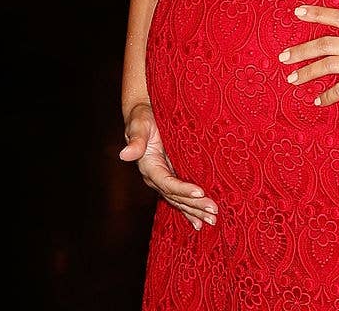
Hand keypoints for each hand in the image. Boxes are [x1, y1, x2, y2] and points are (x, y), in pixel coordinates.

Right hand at [120, 102, 217, 229]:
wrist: (144, 115)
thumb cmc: (143, 117)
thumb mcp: (139, 124)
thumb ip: (136, 139)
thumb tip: (125, 154)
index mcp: (148, 167)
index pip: (166, 182)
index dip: (182, 189)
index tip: (200, 192)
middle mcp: (155, 177)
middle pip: (176, 196)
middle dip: (195, 205)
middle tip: (214, 212)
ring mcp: (163, 179)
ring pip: (179, 200)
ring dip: (196, 211)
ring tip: (212, 220)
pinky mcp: (170, 177)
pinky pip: (180, 197)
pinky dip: (189, 210)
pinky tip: (198, 223)